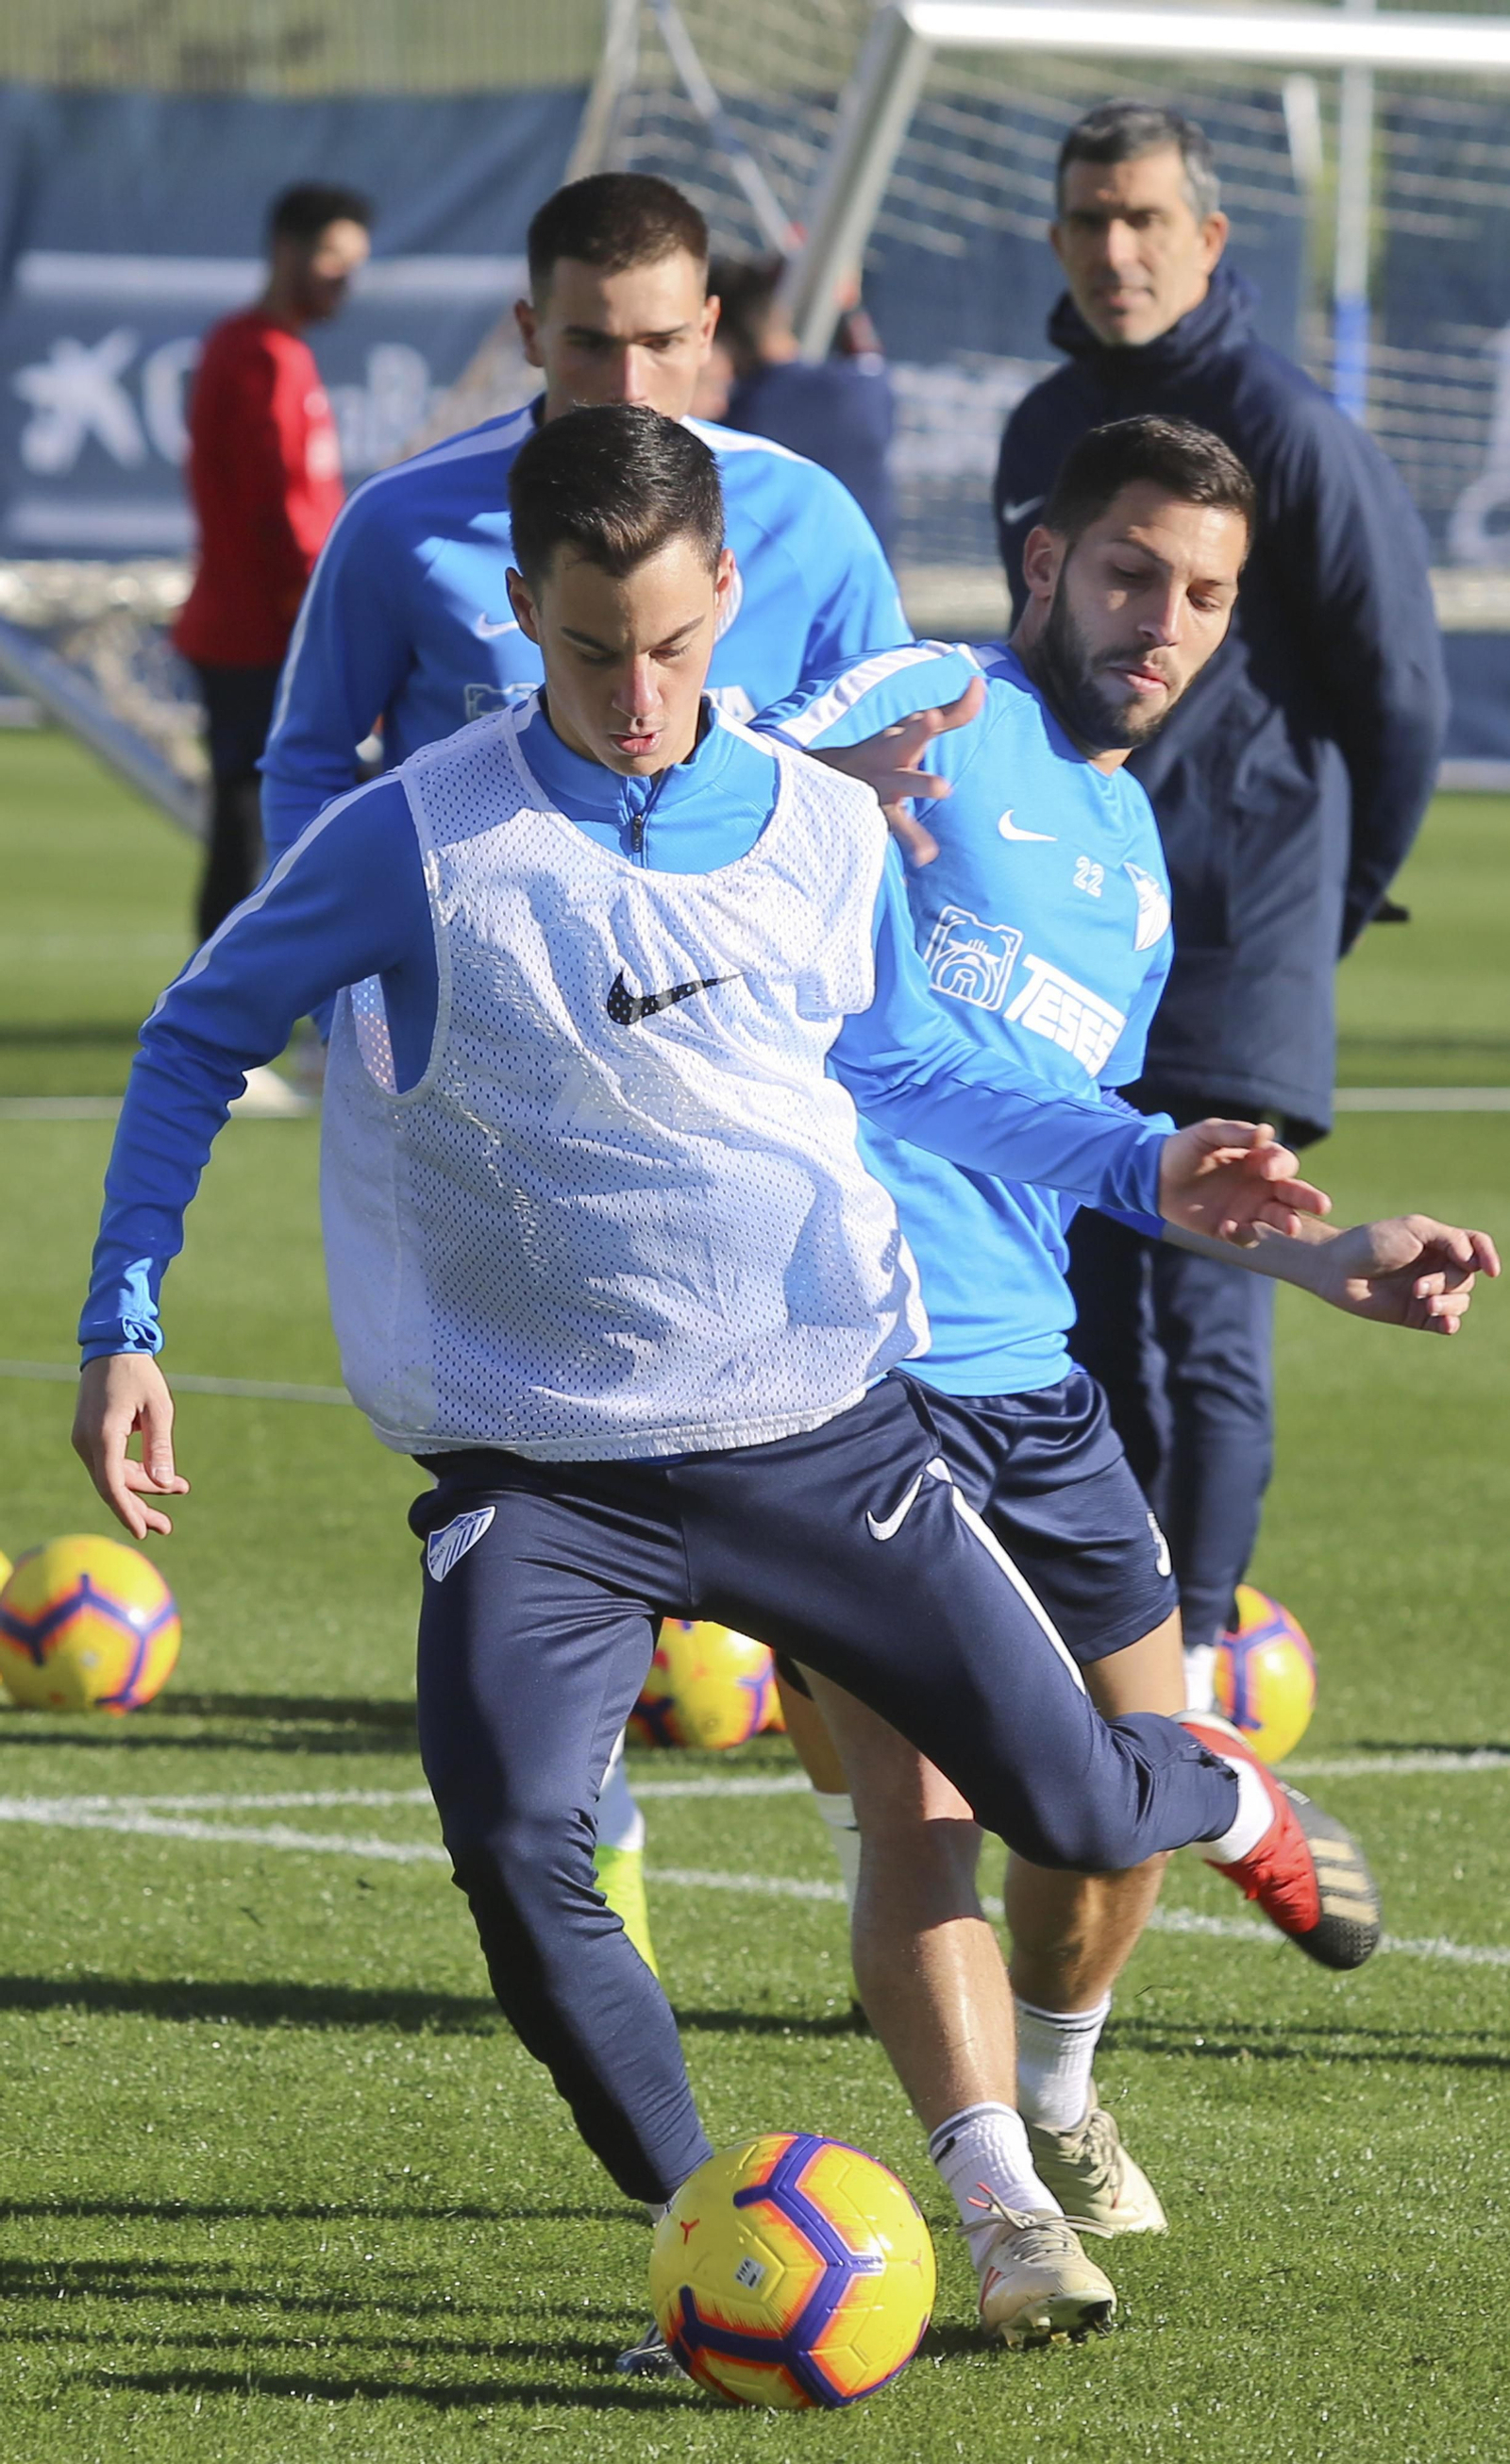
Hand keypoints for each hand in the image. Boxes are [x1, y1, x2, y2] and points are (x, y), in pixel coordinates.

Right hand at [71, 1354, 189, 1538]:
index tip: (143, 1532)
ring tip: (180, 1491)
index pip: (111, 1484)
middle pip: (111, 1487)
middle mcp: (87, 1441)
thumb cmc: (138, 1374)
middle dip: (140, 1508)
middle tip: (167, 1528)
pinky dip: (134, 1472)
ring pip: (112, 1477)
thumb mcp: (158, 1409)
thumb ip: (160, 1448)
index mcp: (103, 1435)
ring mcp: (85, 1439)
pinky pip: (110, 1463)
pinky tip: (163, 1477)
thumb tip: (164, 1484)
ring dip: (142, 1488)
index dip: (128, 1511)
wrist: (112, 1348)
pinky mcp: (90, 1436)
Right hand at [809, 675, 985, 865]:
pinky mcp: (874, 826)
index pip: (915, 734)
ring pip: (895, 819)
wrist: (827, 774)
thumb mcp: (914, 727)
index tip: (933, 719)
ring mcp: (878, 802)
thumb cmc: (886, 749)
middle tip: (943, 789)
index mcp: (898, 745)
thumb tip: (980, 681)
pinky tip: (922, 864)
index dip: (924, 728)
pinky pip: (891, 845)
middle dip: (920, 782)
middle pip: (904, 778)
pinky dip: (905, 856)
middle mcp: (886, 773)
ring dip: (911, 834)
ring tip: (927, 853)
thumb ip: (955, 711)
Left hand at [1158, 1120, 1330, 1241]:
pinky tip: (1228, 1226)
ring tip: (1292, 1228)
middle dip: (1307, 1198)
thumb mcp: (1206, 1134)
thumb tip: (1266, 1131)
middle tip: (1322, 1205)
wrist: (1154, 1176)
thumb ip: (1235, 1132)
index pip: (1282, 1163)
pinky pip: (1245, 1236)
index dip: (1280, 1165)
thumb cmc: (1184, 1149)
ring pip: (1277, 1217)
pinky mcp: (1230, 1229)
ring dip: (1287, 1221)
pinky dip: (1243, 1234)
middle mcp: (1260, 1186)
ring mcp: (1248, 1209)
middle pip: (1292, 1193)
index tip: (1266, 1170)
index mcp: (1259, 1159)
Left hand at [1304, 1214, 1499, 1330]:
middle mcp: (1437, 1267)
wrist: (1336, 1268)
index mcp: (1440, 1243)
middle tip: (1418, 1286)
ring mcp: (1427, 1292)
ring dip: (1447, 1303)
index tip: (1491, 1270)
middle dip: (1448, 1283)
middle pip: (1467, 1278)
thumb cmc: (1372, 1242)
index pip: (1477, 1247)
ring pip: (1460, 1302)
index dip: (1489, 1256)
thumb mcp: (1415, 1230)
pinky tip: (1446, 1323)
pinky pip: (1445, 1323)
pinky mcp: (1415, 1315)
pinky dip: (1449, 1323)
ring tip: (1422, 1300)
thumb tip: (1477, 1262)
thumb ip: (1451, 1240)